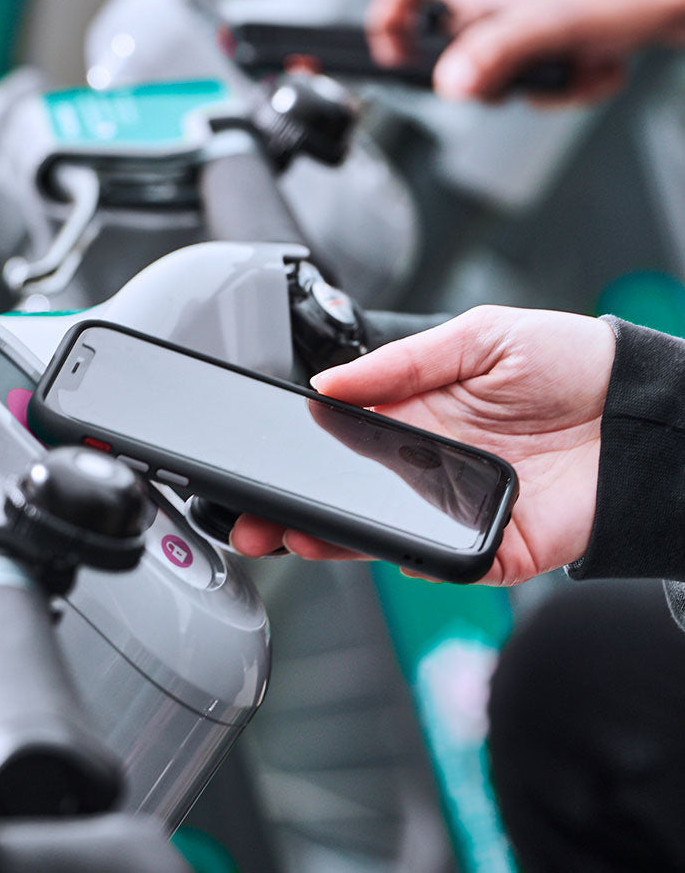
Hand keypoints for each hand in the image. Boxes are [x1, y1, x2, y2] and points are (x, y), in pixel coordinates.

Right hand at [230, 306, 616, 584]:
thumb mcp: (479, 336)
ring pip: (378, 531)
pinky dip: (401, 558)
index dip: (303, 450)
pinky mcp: (490, 545)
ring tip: (289, 529)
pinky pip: (437, 560)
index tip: (265, 457)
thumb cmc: (568, 363)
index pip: (343, 438)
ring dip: (331, 536)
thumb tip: (329, 383)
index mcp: (418, 412)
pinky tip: (362, 544)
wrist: (642, 410)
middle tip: (254, 513)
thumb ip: (403, 361)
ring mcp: (454, 507)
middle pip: (348, 492)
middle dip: (296, 504)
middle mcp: (427, 463)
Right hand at [366, 0, 684, 103]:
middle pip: (453, 42)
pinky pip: (546, 73)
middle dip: (480, 79)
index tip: (395, 50)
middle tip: (501, 85)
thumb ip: (493, 54)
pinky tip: (597, 66)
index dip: (389, 9)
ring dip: (540, 86)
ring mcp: (534, 13)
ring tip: (571, 68)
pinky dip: (573, 81)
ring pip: (505, 67)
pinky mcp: (566, 32)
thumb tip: (448, 86)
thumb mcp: (549, 22)